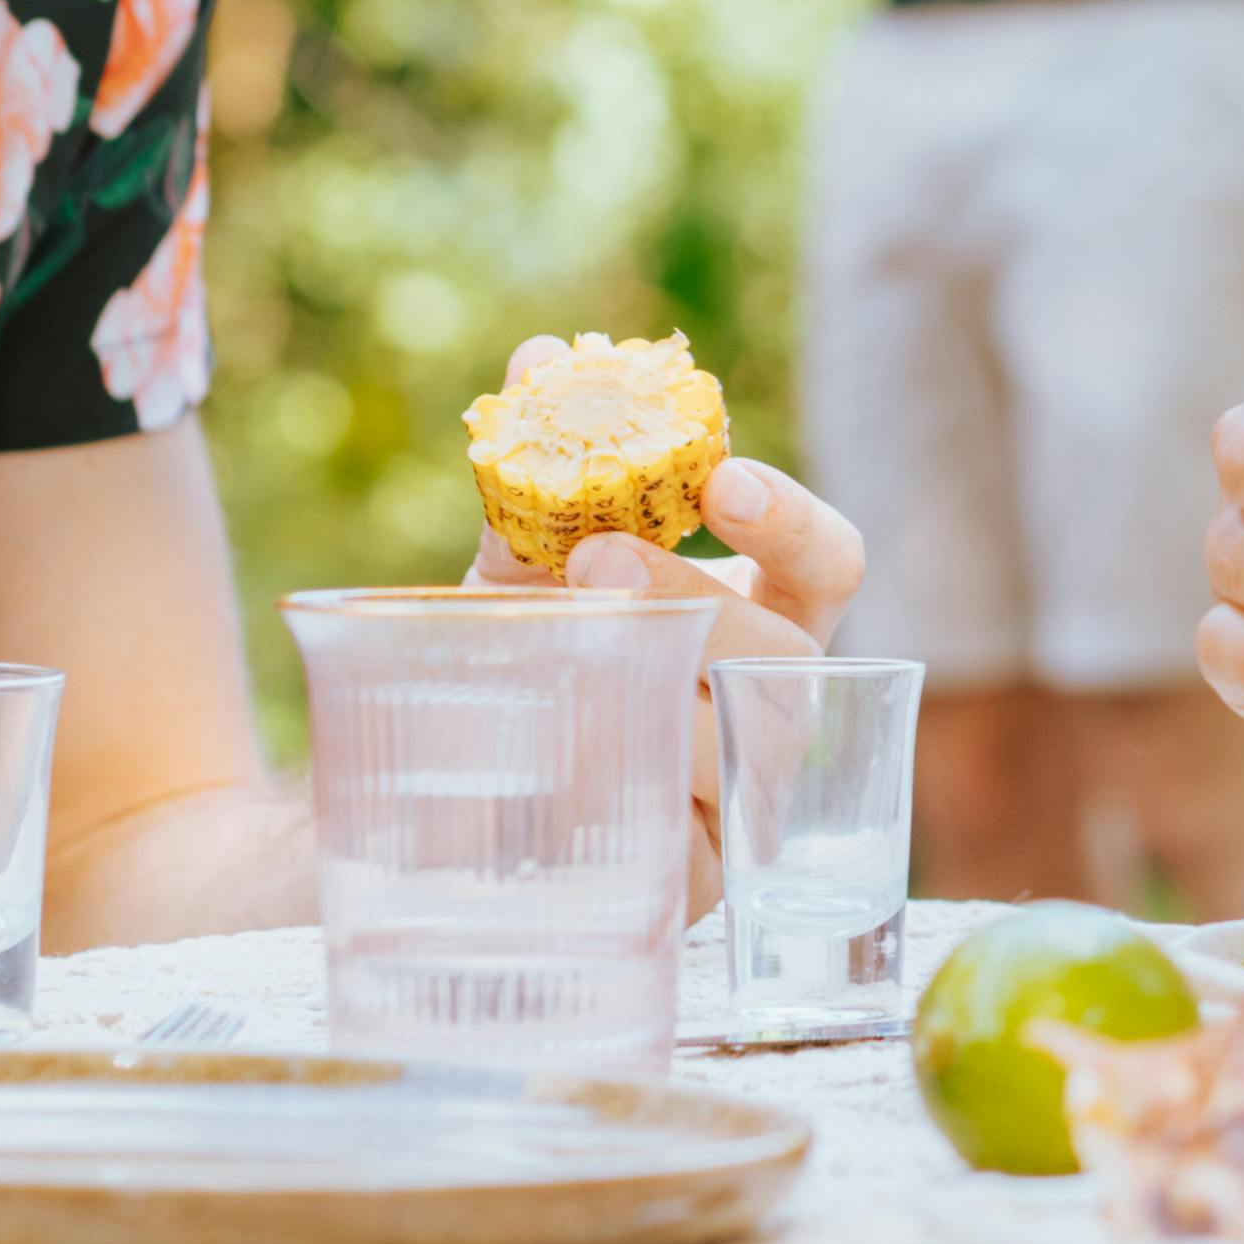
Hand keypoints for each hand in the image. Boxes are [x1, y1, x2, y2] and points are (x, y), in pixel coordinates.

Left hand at [470, 407, 864, 914]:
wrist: (418, 801)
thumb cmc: (505, 665)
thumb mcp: (518, 571)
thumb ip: (535, 474)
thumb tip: (539, 360)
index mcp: (752, 620)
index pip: (826, 565)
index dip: (790, 521)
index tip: (719, 479)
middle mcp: (764, 708)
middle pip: (792, 658)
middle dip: (705, 599)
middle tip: (599, 557)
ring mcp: (736, 801)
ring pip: (751, 748)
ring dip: (664, 687)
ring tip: (563, 653)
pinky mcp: (686, 884)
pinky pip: (687, 839)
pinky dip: (625, 778)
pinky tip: (560, 751)